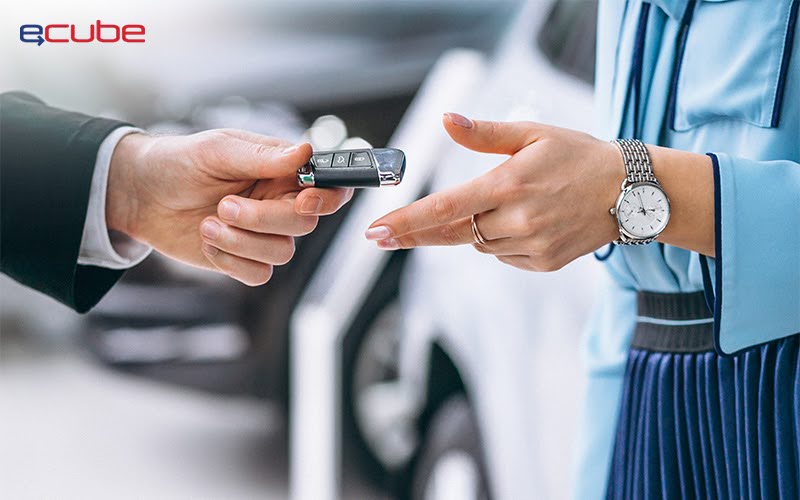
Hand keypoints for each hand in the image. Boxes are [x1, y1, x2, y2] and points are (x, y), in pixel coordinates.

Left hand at [107, 129, 352, 284]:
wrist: (141, 195)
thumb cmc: (180, 162)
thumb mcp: (218, 150)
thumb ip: (263, 156)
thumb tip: (304, 152)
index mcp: (283, 172)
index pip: (328, 187)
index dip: (327, 199)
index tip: (304, 200)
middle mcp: (279, 203)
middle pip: (305, 225)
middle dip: (264, 220)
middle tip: (225, 205)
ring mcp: (263, 234)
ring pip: (282, 253)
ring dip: (241, 242)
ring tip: (208, 223)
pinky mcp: (243, 259)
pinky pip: (259, 275)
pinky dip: (231, 261)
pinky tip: (208, 241)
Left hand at [365, 113, 623, 271]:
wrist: (631, 192)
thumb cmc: (579, 156)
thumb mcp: (533, 134)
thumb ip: (484, 133)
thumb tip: (445, 120)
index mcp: (508, 185)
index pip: (444, 208)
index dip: (406, 222)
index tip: (375, 232)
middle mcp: (517, 221)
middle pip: (456, 230)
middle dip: (430, 227)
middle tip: (388, 233)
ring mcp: (532, 246)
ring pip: (481, 243)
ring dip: (479, 228)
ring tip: (513, 205)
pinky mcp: (543, 263)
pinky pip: (504, 256)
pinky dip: (503, 241)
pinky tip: (528, 222)